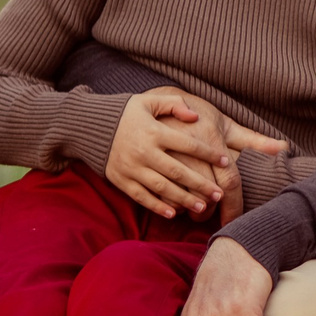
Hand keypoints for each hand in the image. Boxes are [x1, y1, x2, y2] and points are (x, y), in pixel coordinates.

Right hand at [104, 88, 287, 218]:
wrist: (89, 126)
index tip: (226, 160)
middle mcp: (144, 151)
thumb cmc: (126, 113)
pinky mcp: (121, 180)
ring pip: (162, 188)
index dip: (209, 153)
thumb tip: (195, 116)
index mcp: (154, 131)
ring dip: (184, 199)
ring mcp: (132, 168)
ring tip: (202, 207)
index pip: (188, 144)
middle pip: (179, 171)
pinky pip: (141, 197)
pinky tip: (173, 214)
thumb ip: (175, 104)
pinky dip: (157, 207)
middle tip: (220, 194)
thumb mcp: (149, 101)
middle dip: (201, 184)